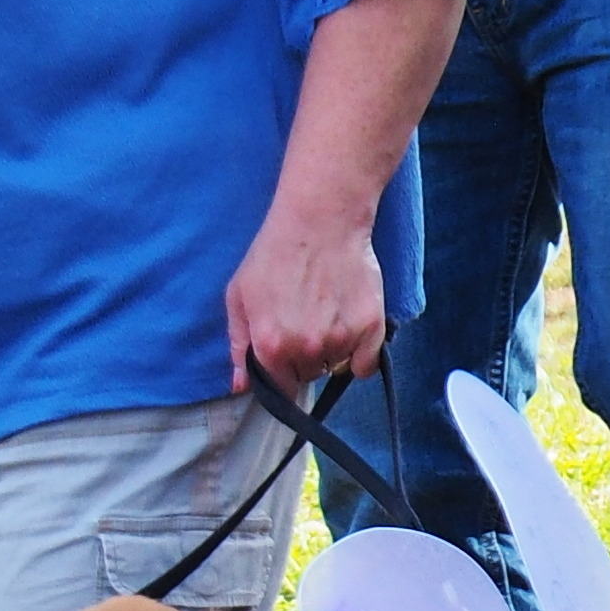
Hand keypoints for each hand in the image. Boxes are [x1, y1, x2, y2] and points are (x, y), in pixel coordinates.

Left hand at [223, 203, 387, 396]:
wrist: (320, 220)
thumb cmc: (274, 253)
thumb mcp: (239, 295)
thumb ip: (238, 344)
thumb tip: (241, 385)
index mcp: (271, 346)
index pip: (280, 390)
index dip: (282, 374)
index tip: (286, 359)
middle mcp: (307, 350)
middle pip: (309, 375)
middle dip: (305, 357)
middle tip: (305, 320)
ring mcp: (341, 341)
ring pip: (336, 367)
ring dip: (332, 351)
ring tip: (326, 313)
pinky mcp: (371, 329)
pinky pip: (365, 364)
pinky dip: (360, 353)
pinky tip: (350, 325)